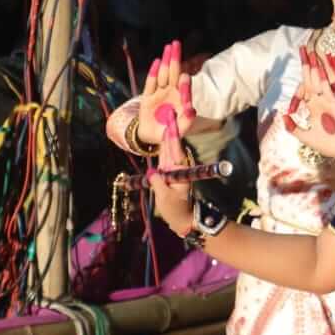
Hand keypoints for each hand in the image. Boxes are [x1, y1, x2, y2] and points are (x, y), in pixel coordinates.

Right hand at [137, 40, 196, 147]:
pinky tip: (157, 62)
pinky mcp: (147, 97)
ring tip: (169, 47)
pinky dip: (154, 73)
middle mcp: (171, 93)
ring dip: (166, 61)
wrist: (153, 137)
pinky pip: (150, 83)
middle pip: (174, 73)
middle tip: (177, 44)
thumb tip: (192, 109)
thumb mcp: (181, 128)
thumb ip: (187, 119)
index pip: (184, 87)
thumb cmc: (171, 131)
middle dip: (176, 59)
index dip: (185, 82)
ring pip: (164, 75)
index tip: (185, 77)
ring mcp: (160, 93)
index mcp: (181, 99)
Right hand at [151, 108, 193, 236]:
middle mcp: (178, 168)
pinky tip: (163, 140)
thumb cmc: (175, 210)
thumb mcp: (165, 197)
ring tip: (167, 123)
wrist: (183, 219)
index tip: (172, 125)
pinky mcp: (169, 174)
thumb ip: (158, 183)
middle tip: (170, 115)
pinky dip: (163, 149)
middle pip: (173, 147)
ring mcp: (173, 170)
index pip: (175, 151)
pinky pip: (165, 159)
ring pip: (168, 151)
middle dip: (171, 132)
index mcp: (179, 172)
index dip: (173, 137)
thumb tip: (152, 172)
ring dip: (167, 138)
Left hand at [287, 46, 334, 158]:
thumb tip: (283, 116)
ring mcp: (325, 99)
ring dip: (312, 65)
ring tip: (309, 51)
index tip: (299, 73)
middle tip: (302, 48)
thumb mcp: (305, 136)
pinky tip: (316, 66)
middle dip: (305, 64)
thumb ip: (294, 128)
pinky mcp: (333, 100)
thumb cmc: (327, 143)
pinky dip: (320, 76)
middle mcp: (318, 100)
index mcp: (312, 108)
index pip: (304, 90)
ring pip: (316, 78)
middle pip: (309, 79)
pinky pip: (324, 85)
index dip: (300, 81)